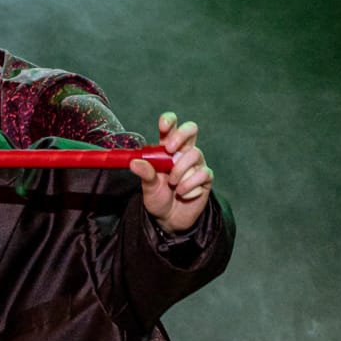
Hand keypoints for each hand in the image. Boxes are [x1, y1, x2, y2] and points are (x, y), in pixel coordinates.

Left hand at [128, 112, 212, 233]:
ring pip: (195, 154)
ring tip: (173, 183)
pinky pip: (203, 173)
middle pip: (191, 129)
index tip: (163, 126)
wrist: (170, 219)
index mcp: (167, 149)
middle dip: (181, 136)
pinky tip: (182, 193)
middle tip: (170, 149)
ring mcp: (196, 164)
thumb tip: (134, 162)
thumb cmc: (158, 198)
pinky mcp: (205, 178)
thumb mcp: (148, 186)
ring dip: (181, 169)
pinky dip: (190, 184)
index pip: (171, 128)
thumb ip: (145, 174)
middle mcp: (183, 152)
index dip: (169, 121)